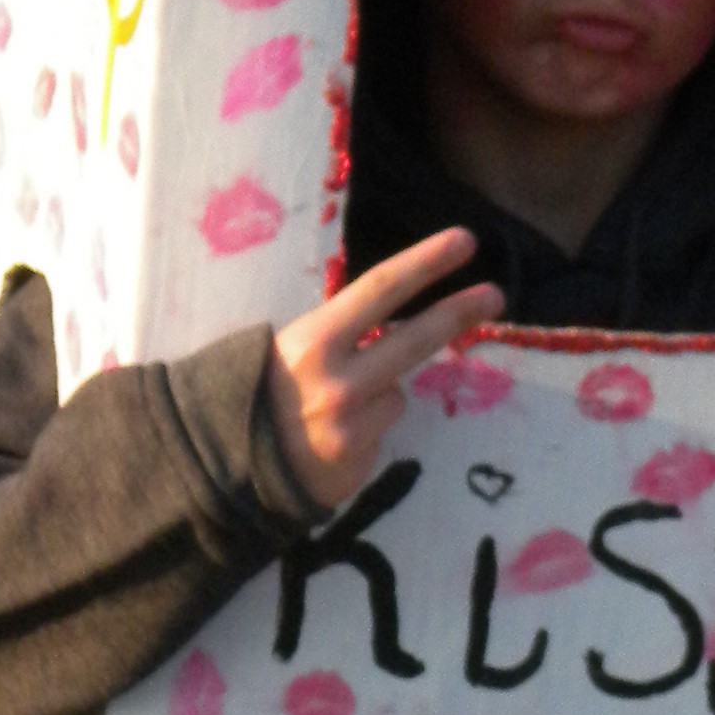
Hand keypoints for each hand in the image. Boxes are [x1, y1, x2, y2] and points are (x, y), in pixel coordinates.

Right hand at [267, 228, 505, 512]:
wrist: (221, 472)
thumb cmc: (252, 397)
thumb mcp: (283, 351)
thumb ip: (335, 336)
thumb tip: (387, 320)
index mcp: (313, 342)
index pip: (379, 290)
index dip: (425, 263)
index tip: (464, 242)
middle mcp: (339, 382)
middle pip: (414, 339)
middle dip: (458, 312)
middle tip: (494, 295)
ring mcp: (352, 427)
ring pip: (395, 394)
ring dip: (378, 396)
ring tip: (330, 409)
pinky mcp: (360, 462)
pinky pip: (380, 431)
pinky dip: (363, 431)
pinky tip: (328, 439)